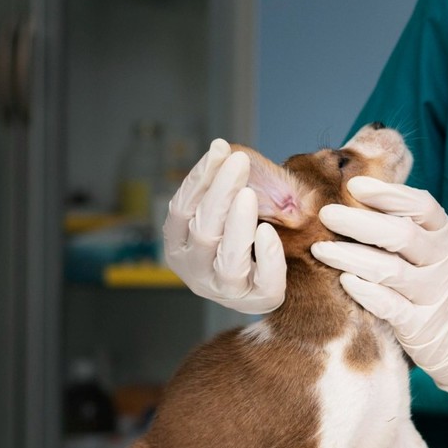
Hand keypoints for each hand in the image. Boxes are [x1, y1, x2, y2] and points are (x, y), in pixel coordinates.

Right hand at [162, 138, 286, 314]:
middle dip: (220, 191)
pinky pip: (262, 280)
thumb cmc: (238, 239)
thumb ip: (222, 188)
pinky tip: (268, 230)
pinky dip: (267, 255)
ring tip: (249, 193)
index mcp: (178, 244)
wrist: (258, 286)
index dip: (199, 178)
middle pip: (203, 229)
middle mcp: (194, 268)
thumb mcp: (223, 213)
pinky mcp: (256, 299)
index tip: (220, 148)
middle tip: (239, 161)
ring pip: (227, 257)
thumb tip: (224, 149)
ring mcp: (224, 288)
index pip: (181, 208)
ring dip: (237, 223)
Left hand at [311, 177, 447, 422]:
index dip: (388, 194)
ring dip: (352, 256)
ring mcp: (432, 295)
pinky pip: (390, 307)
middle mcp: (442, 262)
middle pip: (401, 235)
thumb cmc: (439, 283)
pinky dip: (366, 292)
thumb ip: (406, 223)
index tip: (355, 186)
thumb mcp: (436, 249)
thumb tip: (357, 190)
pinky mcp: (419, 326)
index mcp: (445, 236)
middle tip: (326, 214)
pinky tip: (345, 281)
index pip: (422, 206)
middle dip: (359, 222)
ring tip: (320, 248)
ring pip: (390, 270)